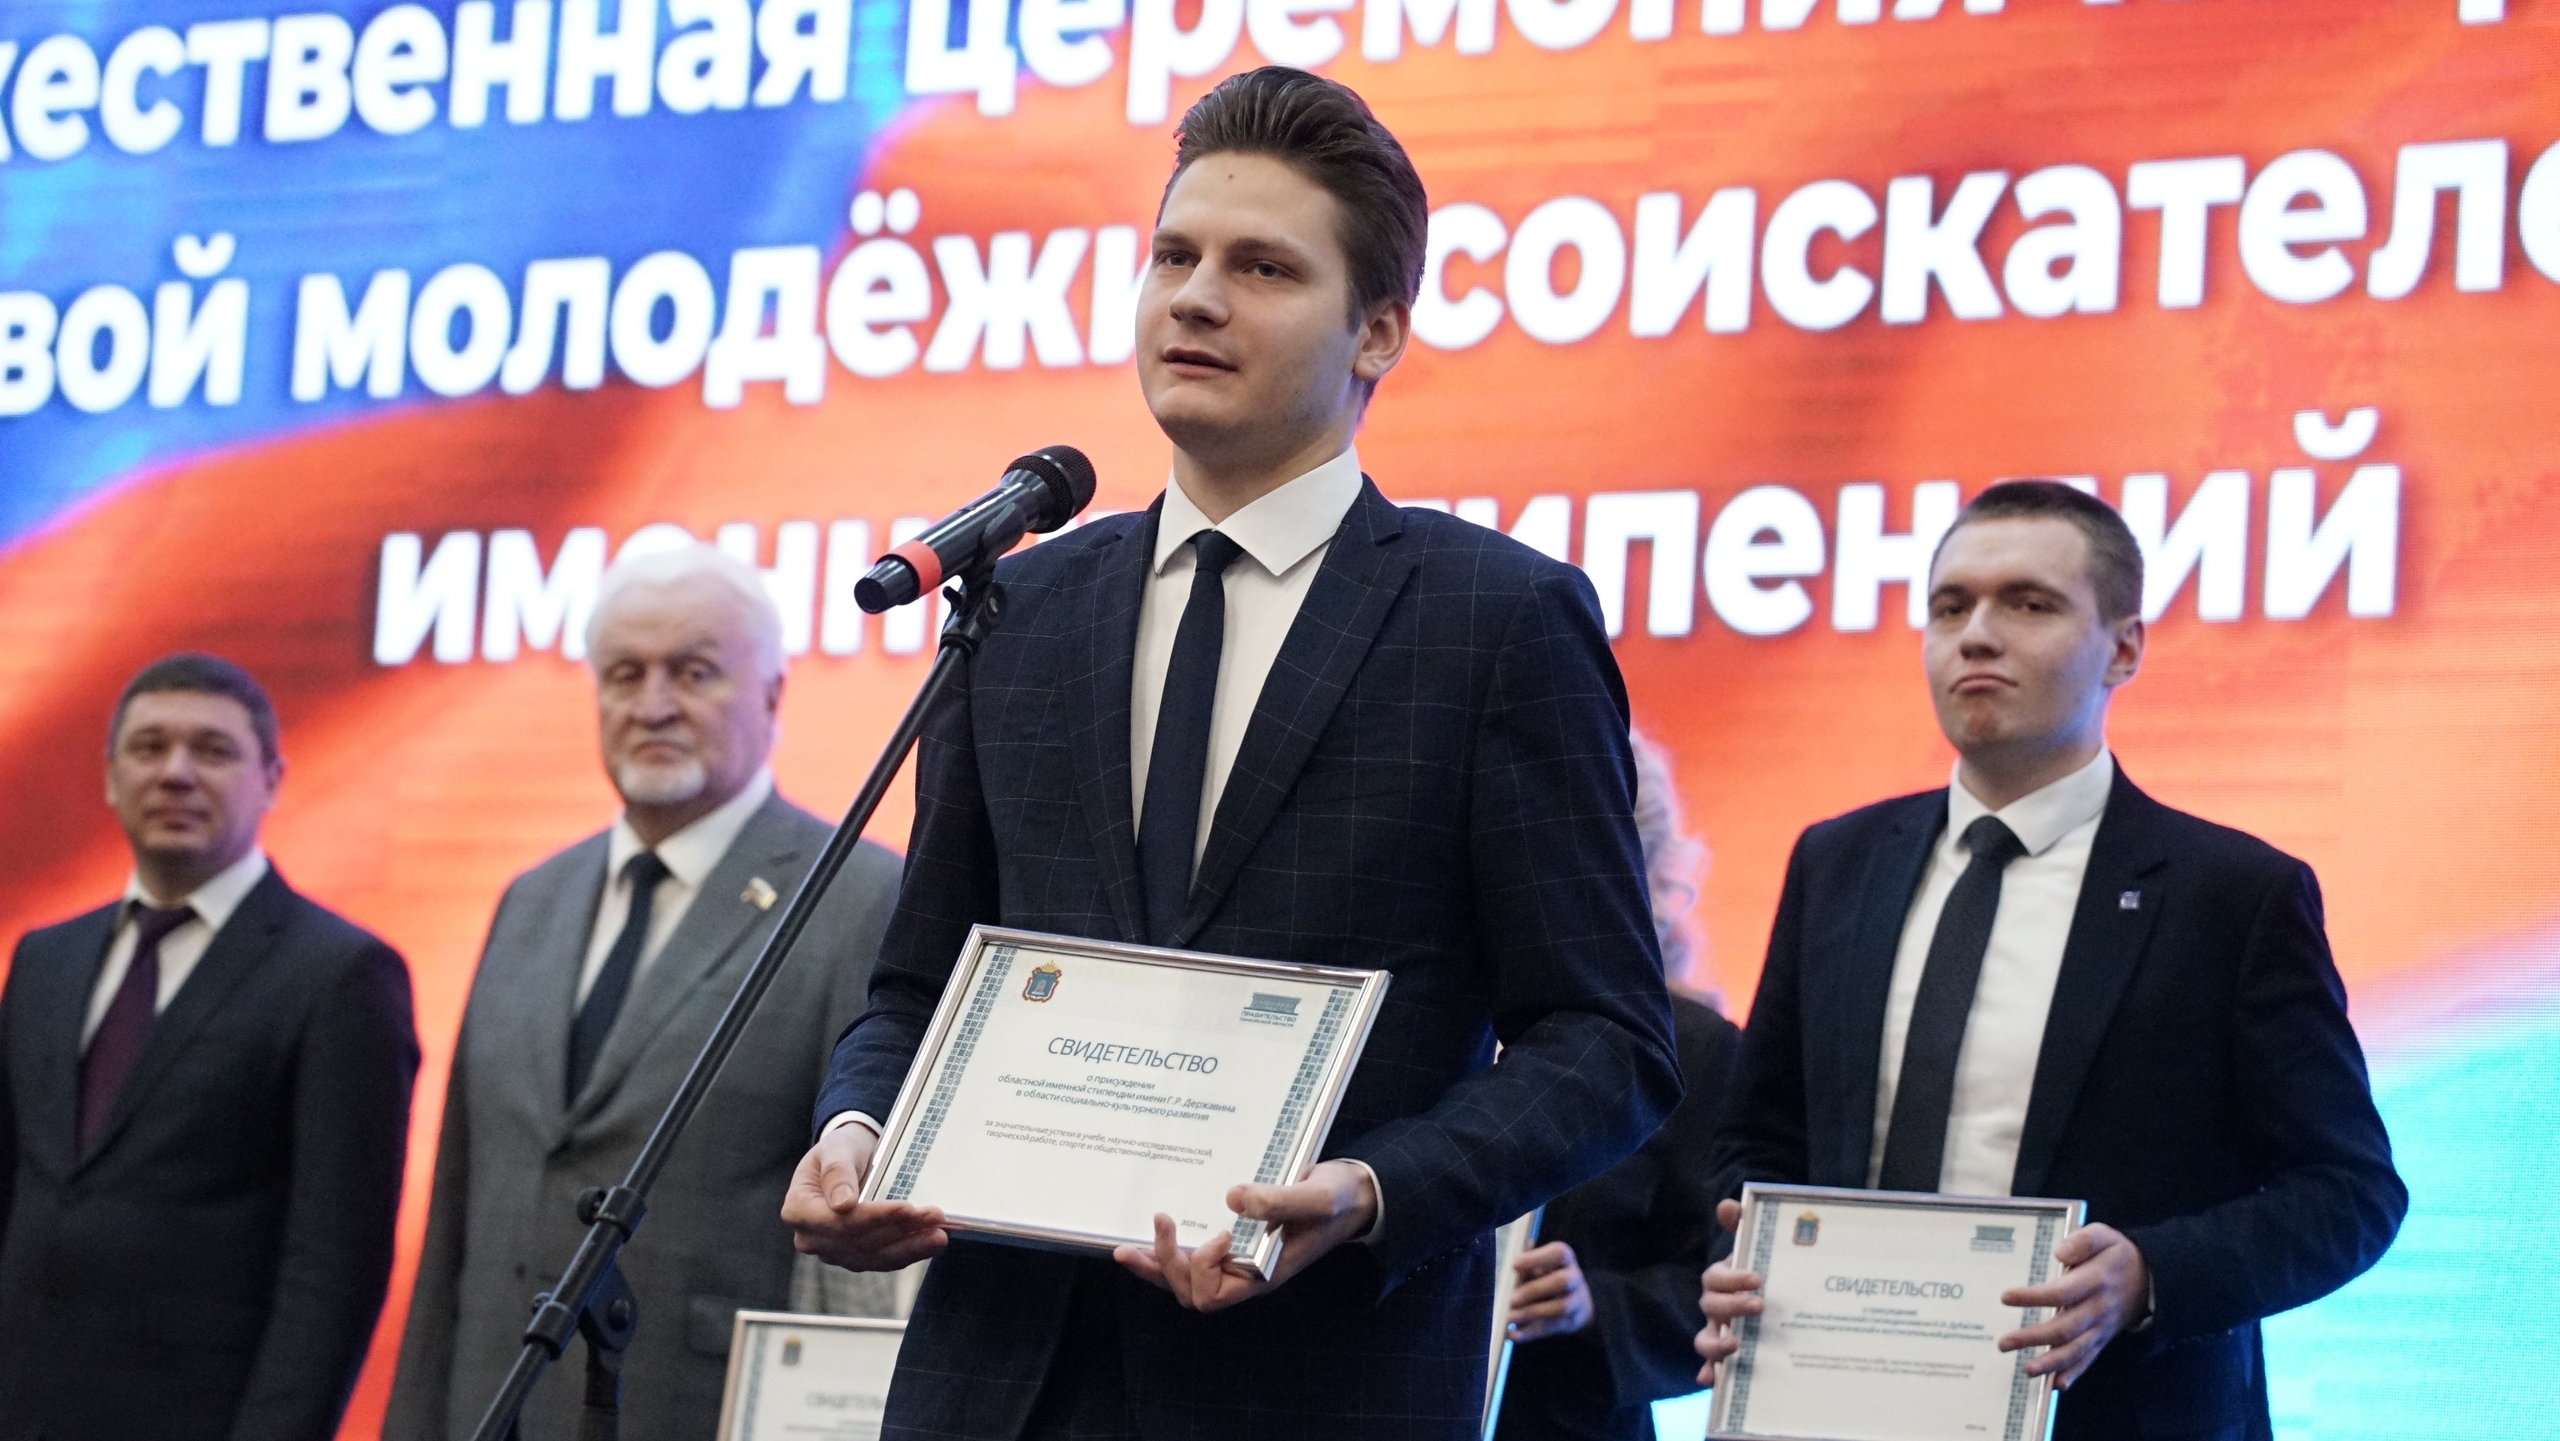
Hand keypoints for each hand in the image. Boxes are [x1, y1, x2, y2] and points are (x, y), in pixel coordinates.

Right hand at [780, 1122, 950, 1271]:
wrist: (849, 1160)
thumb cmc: (839, 1151)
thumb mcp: (835, 1149)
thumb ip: (837, 1172)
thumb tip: (842, 1205)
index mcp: (799, 1209)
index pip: (838, 1222)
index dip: (874, 1218)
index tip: (907, 1207)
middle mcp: (811, 1237)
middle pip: (859, 1241)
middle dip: (900, 1229)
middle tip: (935, 1215)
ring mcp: (833, 1251)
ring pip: (874, 1256)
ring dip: (910, 1245)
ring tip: (939, 1232)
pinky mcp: (855, 1257)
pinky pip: (883, 1260)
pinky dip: (909, 1253)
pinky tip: (931, 1243)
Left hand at [1113, 1159, 1377, 1312]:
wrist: (1350, 1195)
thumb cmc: (1337, 1201)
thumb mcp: (1316, 1197)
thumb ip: (1279, 1200)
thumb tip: (1231, 1197)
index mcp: (1265, 1274)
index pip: (1217, 1294)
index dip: (1206, 1267)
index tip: (1221, 1233)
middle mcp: (1245, 1274)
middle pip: (1192, 1292)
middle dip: (1169, 1264)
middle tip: (1163, 1220)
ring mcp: (1237, 1261)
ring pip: (1185, 1281)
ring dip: (1155, 1265)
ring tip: (1125, 1249)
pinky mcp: (1232, 1242)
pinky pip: (1190, 1260)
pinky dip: (1163, 1253)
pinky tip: (1142, 1241)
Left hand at [1506, 1241, 1592, 1340]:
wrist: (1574, 1302)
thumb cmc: (1546, 1277)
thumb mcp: (1537, 1266)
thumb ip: (1524, 1267)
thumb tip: (1505, 1269)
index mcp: (1565, 1259)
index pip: (1558, 1253)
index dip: (1536, 1258)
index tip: (1513, 1264)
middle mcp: (1574, 1278)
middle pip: (1561, 1282)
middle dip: (1534, 1290)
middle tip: (1511, 1299)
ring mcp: (1576, 1302)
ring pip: (1559, 1308)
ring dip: (1532, 1313)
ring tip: (1508, 1317)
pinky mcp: (1570, 1323)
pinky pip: (1551, 1328)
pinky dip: (1530, 1332)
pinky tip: (1513, 1334)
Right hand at [1694, 1199, 1761, 1383]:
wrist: (1775, 1303)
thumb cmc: (1762, 1275)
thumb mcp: (1756, 1251)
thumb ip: (1743, 1228)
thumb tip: (1727, 1205)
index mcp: (1722, 1282)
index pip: (1715, 1278)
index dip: (1731, 1278)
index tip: (1757, 1279)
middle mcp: (1716, 1308)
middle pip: (1709, 1307)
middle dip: (1731, 1305)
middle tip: (1759, 1305)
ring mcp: (1719, 1334)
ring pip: (1704, 1340)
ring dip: (1715, 1344)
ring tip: (1735, 1345)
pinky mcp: (1727, 1360)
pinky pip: (1712, 1369)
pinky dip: (1709, 1374)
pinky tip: (1711, 1381)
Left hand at [1998, 1223, 2149, 1388]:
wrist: (2150, 1279)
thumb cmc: (2117, 1255)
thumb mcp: (2104, 1236)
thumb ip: (2082, 1240)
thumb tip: (2060, 1251)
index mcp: (2096, 1281)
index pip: (2061, 1292)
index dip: (2033, 1297)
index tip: (2006, 1297)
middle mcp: (2098, 1308)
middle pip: (2064, 1327)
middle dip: (2033, 1337)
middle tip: (2005, 1342)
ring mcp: (2101, 1327)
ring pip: (2075, 1349)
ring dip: (2050, 1362)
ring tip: (2027, 1369)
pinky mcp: (2102, 1339)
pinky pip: (2088, 1359)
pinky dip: (2074, 1373)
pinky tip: (2056, 1384)